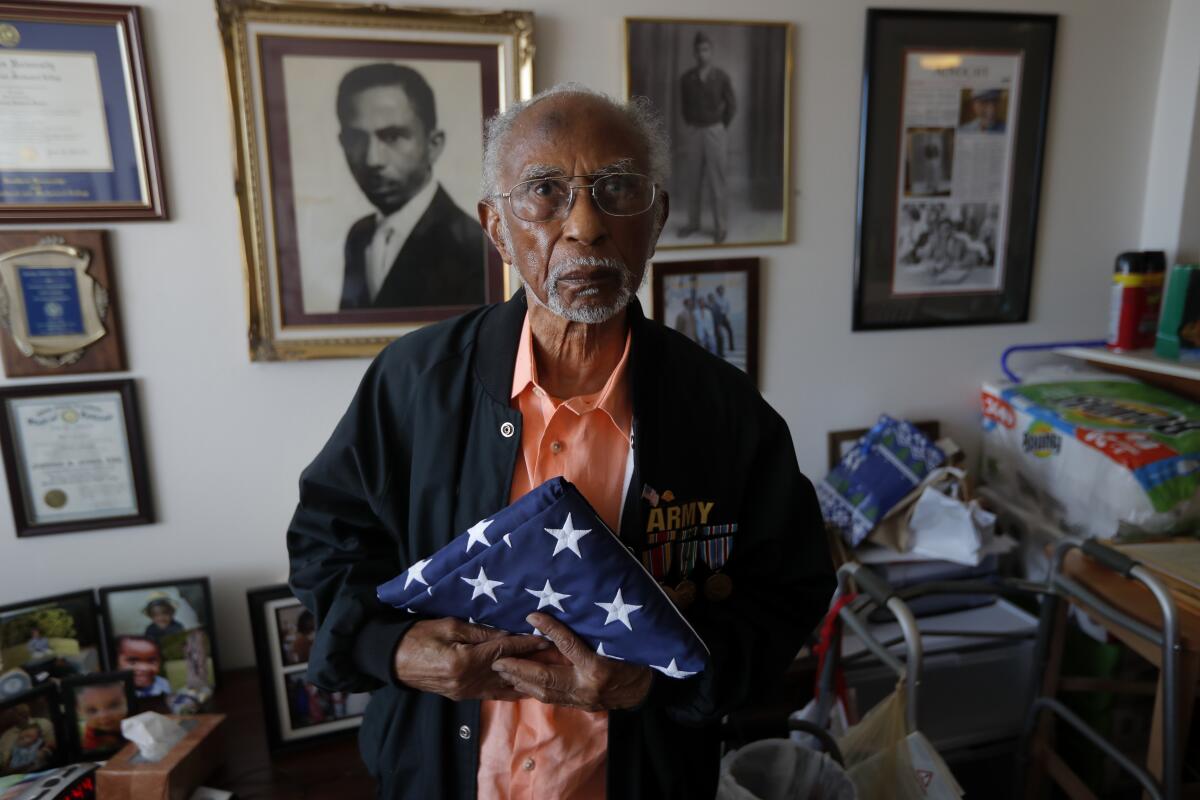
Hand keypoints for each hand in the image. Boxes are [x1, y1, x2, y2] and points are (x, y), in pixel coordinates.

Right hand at [393, 618, 548, 701]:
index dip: (526, 644)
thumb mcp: (451, 626)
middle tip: (554, 657)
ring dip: (525, 680)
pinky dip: (509, 690)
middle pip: (508, 671)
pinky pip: (492, 695)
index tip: (546, 638)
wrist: (395, 659)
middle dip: (532, 664)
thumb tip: (507, 635)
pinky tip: (524, 688)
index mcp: (466, 661)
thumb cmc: (420, 636)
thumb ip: (481, 632)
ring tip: (546, 673)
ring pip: (503, 688)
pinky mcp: (463, 696)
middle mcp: (469, 682)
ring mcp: (466, 692)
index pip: (504, 651)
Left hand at [491, 612, 652, 711]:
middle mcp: (587, 686)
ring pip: (544, 692)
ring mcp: (582, 700)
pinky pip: (552, 699)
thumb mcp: (616, 641)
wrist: (647, 690)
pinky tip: (521, 683)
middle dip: (519, 668)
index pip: (568, 644)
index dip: (549, 628)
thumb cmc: (634, 659)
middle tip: (498, 658)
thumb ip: (590, 632)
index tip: (531, 616)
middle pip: (546, 676)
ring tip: (502, 671)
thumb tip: (564, 616)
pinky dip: (534, 690)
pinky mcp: (581, 706)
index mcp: (598, 667)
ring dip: (521, 681)